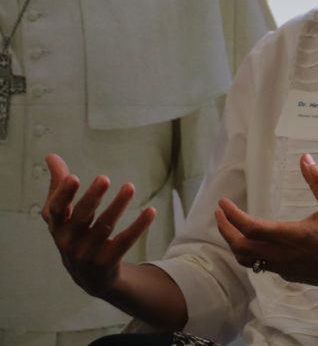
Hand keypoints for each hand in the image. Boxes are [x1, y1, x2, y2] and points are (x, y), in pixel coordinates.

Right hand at [41, 153, 155, 296]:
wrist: (90, 277)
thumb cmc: (75, 235)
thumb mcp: (63, 215)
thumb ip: (59, 186)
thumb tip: (51, 156)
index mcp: (58, 227)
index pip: (56, 210)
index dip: (63, 195)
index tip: (72, 177)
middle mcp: (69, 241)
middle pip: (81, 217)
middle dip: (92, 198)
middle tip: (104, 178)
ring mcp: (87, 254)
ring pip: (105, 226)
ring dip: (118, 206)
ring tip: (130, 187)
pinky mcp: (108, 262)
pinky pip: (124, 242)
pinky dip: (138, 226)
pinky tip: (150, 211)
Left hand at [215, 153, 317, 294]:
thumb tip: (305, 158)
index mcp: (292, 236)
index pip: (250, 228)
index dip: (232, 216)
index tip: (223, 203)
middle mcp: (283, 255)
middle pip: (241, 246)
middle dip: (225, 230)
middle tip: (220, 213)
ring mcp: (284, 268)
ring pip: (247, 260)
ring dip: (234, 243)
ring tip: (230, 228)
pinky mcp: (290, 275)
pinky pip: (260, 266)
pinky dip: (250, 253)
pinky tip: (255, 243)